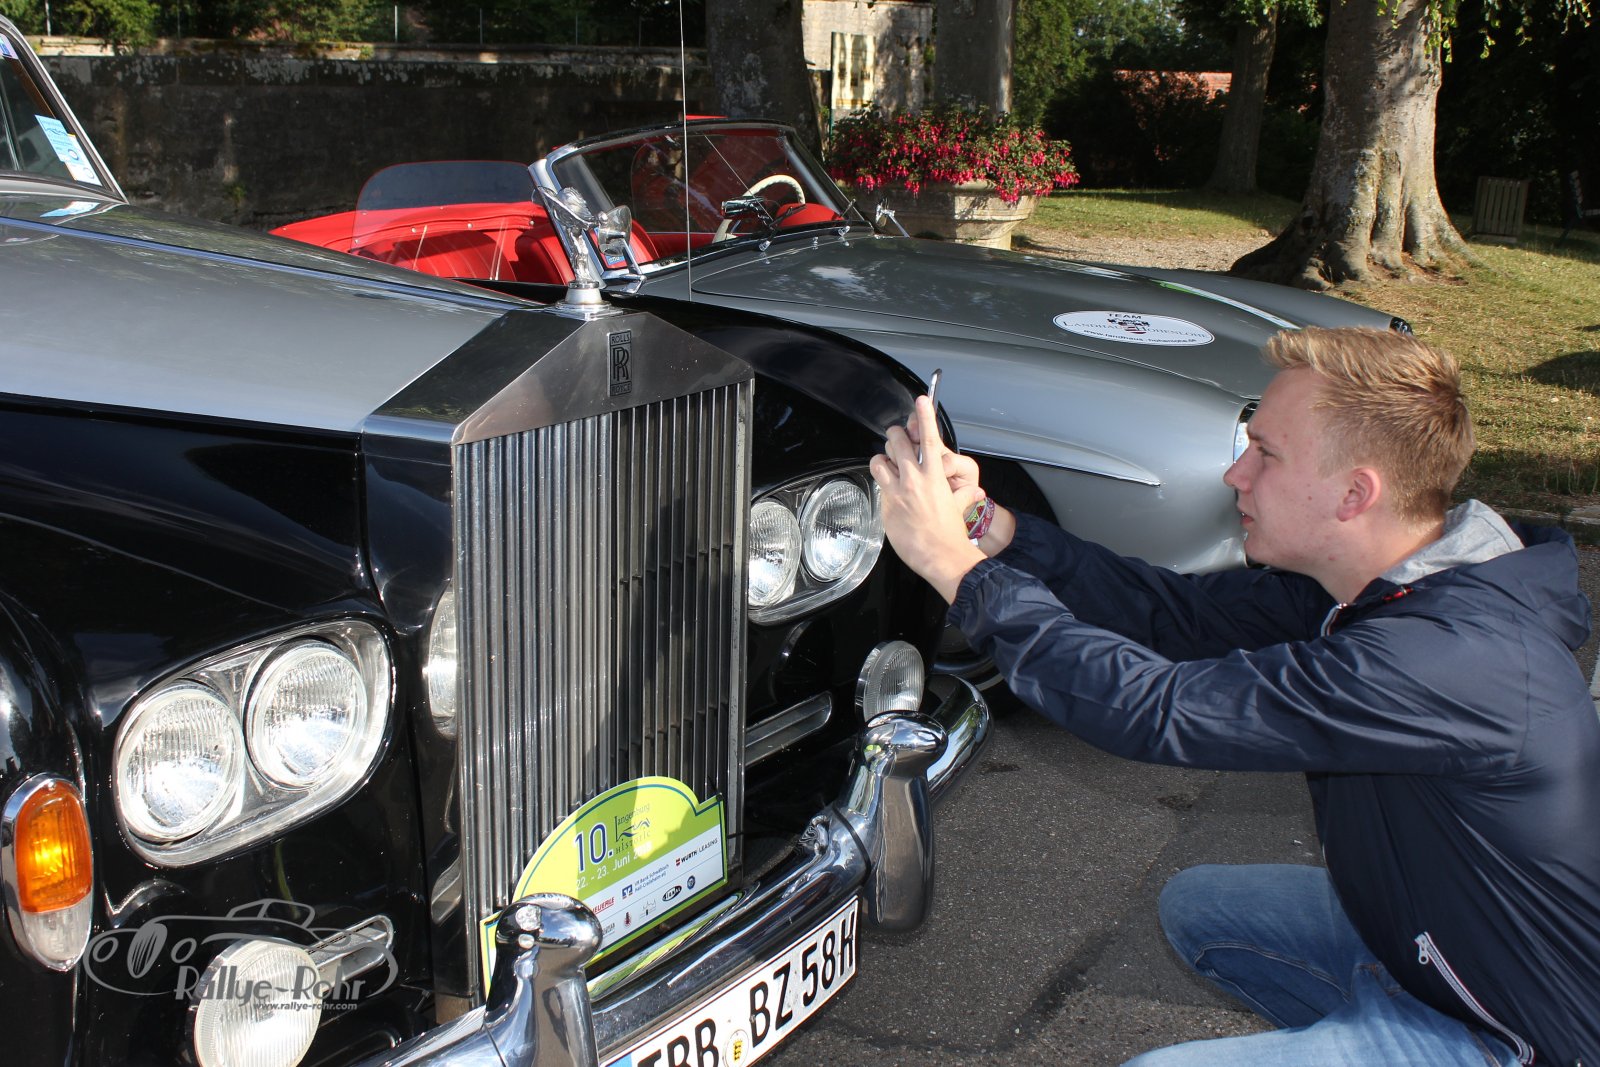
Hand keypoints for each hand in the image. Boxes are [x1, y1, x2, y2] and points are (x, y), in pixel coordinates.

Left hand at [869, 395, 988, 603]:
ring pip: (879, 460)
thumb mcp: (959, 508)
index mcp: (935, 476)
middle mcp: (914, 480)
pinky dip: (883, 484)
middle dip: (896, 436)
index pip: (930, 438)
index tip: (922, 400)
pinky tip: (890, 492)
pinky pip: (879, 486)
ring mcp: (897, 493)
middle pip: (897, 441)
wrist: (941, 557)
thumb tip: (975, 492)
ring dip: (883, 459)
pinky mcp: (886, 506)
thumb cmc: (951, 535)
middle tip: (898, 440)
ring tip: (888, 465)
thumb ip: (963, 495)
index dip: (926, 416)